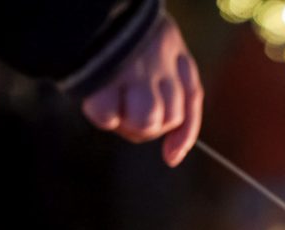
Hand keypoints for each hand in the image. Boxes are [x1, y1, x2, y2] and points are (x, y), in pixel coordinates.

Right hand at [81, 15, 202, 166]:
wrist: (94, 9)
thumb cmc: (123, 33)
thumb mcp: (160, 49)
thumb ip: (174, 96)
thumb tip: (173, 159)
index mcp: (176, 54)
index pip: (191, 102)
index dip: (182, 134)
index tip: (170, 156)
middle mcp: (160, 64)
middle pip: (168, 118)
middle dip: (148, 126)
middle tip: (127, 110)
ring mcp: (133, 71)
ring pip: (146, 121)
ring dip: (128, 122)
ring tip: (114, 102)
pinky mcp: (103, 78)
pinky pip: (107, 116)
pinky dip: (102, 115)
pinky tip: (99, 98)